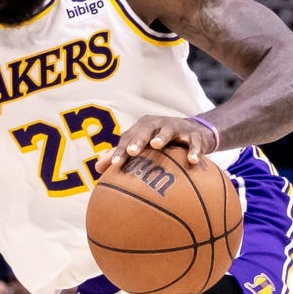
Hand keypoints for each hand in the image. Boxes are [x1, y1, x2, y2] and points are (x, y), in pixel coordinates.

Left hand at [94, 114, 217, 173]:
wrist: (194, 132)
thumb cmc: (160, 141)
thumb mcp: (142, 145)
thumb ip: (122, 155)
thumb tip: (97, 169)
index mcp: (143, 127)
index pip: (128, 138)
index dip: (120, 151)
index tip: (113, 166)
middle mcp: (158, 124)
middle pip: (146, 130)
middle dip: (138, 140)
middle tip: (132, 151)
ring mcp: (177, 128)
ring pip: (168, 131)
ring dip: (162, 137)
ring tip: (156, 145)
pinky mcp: (195, 135)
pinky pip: (194, 143)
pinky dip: (194, 151)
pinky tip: (192, 161)